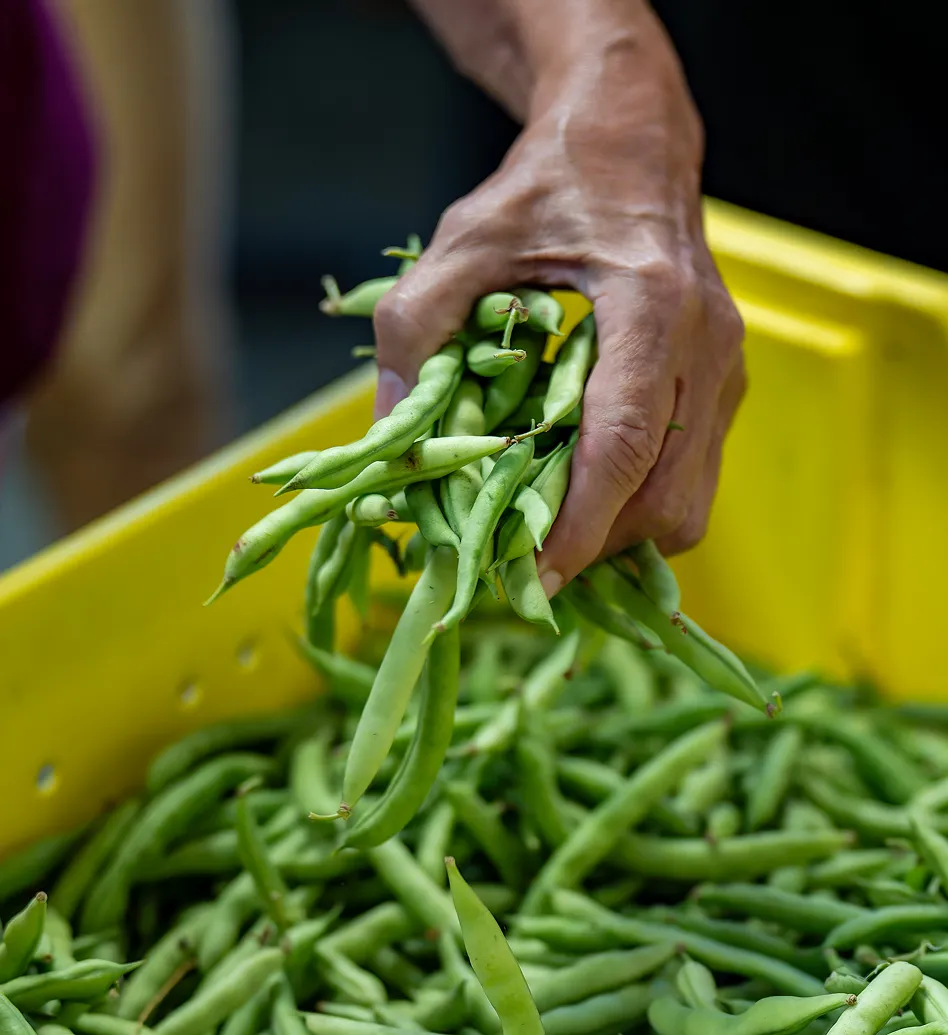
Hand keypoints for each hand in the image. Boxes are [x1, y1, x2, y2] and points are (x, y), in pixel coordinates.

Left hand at [374, 7, 744, 594]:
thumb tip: (388, 434)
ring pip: (688, 500)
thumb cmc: (548, 186)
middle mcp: (708, 347)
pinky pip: (689, 476)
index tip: (534, 577)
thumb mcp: (462, 241)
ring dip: (619, 535)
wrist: (629, 143)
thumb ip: (415, 329)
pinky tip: (582, 497)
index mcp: (652, 305)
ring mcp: (725, 371)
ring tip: (548, 534)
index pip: (627, 442)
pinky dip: (637, 506)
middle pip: (668, 494)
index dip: (580, 523)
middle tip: (523, 561)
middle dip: (596, 545)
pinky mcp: (722, 385)